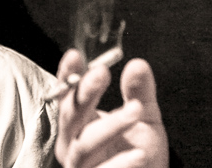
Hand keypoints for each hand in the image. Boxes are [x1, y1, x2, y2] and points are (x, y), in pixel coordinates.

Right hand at [55, 49, 168, 167]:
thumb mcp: (143, 117)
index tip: (75, 55)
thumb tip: (138, 65)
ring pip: (84, 144)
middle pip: (70, 116)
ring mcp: (80, 165)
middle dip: (85, 93)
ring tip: (136, 110)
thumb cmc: (138, 152)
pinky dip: (120, 164)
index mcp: (79, 122)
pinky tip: (139, 154)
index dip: (68, 75)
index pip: (68, 95)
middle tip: (101, 73)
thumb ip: (139, 92)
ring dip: (111, 126)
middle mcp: (72, 142)